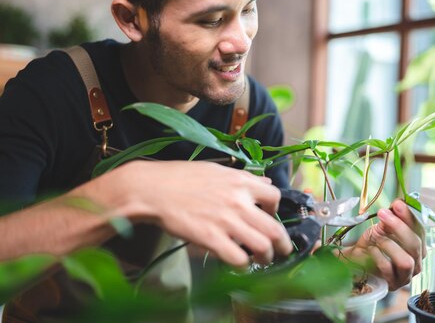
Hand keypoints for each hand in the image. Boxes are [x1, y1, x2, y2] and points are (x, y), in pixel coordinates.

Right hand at [113, 160, 292, 267]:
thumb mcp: (217, 170)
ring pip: (262, 246)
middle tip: (281, 251)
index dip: (276, 210)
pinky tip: (239, 263)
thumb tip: (265, 181)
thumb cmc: (181, 177)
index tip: (269, 218)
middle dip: (283, 245)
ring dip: (266, 257)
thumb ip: (244, 177)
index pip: (275, 195)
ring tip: (262, 260)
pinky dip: (243, 265)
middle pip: (275, 228)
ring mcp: (226, 221)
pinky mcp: (211, 239)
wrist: (152, 189)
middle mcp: (239, 201)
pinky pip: (238, 258)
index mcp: (241, 182)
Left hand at [340, 199, 425, 289]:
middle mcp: (416, 261)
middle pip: (416, 245)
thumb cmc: (374, 243)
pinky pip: (387, 269)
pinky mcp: (392, 284)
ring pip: (406, 261)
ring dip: (389, 244)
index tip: (397, 203)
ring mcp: (406, 275)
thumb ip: (391, 217)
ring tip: (376, 236)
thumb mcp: (382, 227)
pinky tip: (370, 249)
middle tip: (383, 213)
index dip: (410, 216)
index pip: (420, 229)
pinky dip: (377, 256)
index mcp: (418, 245)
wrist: (357, 260)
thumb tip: (398, 203)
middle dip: (399, 227)